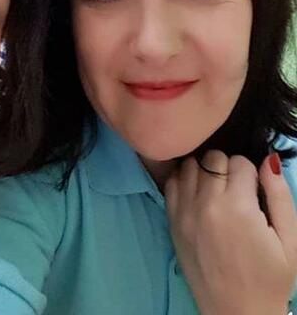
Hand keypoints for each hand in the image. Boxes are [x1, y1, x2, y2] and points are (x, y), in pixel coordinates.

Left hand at [165, 150, 296, 314]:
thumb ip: (279, 195)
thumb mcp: (290, 240)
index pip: (240, 161)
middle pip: (212, 158)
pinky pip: (172, 182)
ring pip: (189, 164)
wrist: (236, 312)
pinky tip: (198, 194)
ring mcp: (184, 211)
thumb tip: (269, 159)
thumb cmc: (269, 279)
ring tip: (216, 190)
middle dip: (228, 168)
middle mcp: (206, 204)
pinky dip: (184, 180)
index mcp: (238, 208)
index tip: (254, 191)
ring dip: (204, 171)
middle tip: (237, 191)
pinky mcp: (172, 220)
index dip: (251, 173)